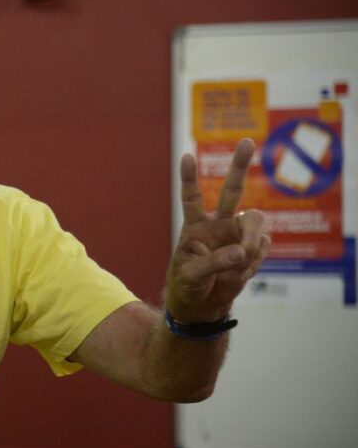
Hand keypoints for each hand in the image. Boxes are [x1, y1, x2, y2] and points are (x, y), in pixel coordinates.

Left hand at [165, 138, 270, 322]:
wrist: (202, 306)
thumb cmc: (188, 286)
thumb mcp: (191, 275)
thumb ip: (214, 262)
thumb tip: (243, 250)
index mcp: (195, 226)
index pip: (192, 198)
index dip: (189, 178)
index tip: (186, 156)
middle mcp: (219, 225)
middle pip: (232, 190)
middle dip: (240, 165)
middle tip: (247, 142)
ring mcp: (238, 236)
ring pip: (256, 221)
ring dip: (250, 242)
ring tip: (240, 262)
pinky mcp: (253, 251)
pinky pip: (261, 250)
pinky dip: (252, 265)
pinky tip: (238, 275)